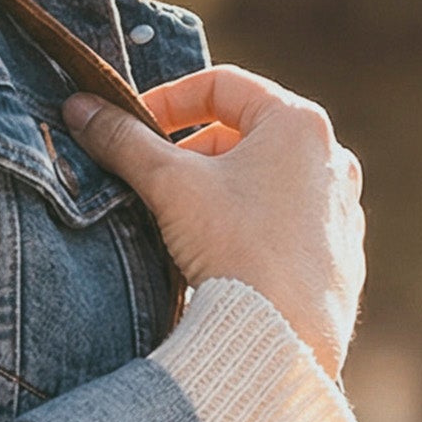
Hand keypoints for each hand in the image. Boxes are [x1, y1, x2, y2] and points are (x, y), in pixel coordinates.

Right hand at [62, 67, 365, 380]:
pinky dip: (249, 226)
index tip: (133, 130)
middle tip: (152, 178)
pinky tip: (221, 256)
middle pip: (245, 132)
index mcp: (298, 124)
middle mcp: (331, 158)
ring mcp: (341, 208)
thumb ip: (123, 140)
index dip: (167, 100)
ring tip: (182, 221)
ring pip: (265, 179)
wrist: (283, 337)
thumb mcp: (169, 184)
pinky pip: (285, 223)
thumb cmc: (235, 248)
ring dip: (219, 188)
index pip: (222, 85)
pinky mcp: (338, 254)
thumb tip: (80, 108)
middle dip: (190, 150)